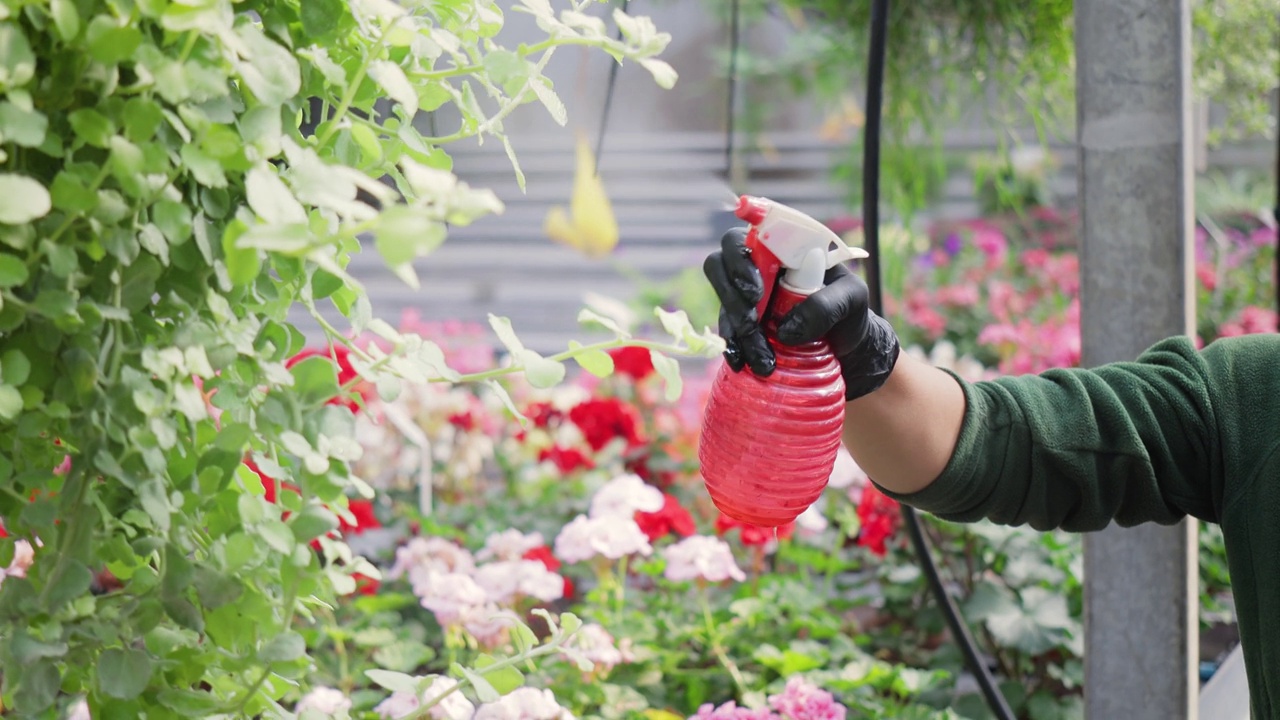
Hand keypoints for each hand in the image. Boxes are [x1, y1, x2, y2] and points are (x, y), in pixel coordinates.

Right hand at [703, 228, 901, 399]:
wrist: (846, 350)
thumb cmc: (850, 313)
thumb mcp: (853, 300)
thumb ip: (827, 305)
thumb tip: (787, 328)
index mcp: (786, 247)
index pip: (750, 234)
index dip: (740, 257)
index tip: (756, 290)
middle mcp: (760, 266)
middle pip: (720, 264)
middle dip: (731, 295)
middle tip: (752, 323)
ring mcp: (747, 296)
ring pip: (723, 302)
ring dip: (736, 330)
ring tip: (763, 360)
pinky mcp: (742, 324)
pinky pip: (726, 331)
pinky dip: (732, 347)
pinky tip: (742, 363)